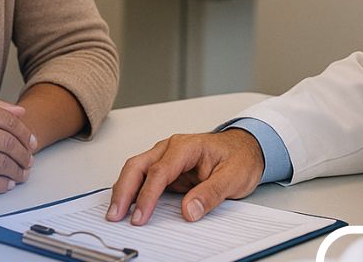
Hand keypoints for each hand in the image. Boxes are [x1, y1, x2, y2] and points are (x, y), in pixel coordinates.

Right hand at [0, 96, 36, 194]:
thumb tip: (20, 113)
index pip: (6, 120)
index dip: (25, 133)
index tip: (31, 142)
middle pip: (7, 142)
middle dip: (24, 155)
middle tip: (29, 161)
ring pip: (0, 163)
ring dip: (16, 172)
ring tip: (21, 175)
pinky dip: (1, 185)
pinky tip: (6, 185)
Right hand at [106, 129, 264, 225]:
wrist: (246, 149)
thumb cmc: (239, 158)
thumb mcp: (233, 177)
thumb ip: (211, 193)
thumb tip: (189, 211)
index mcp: (186, 147)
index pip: (159, 171)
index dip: (147, 195)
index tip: (140, 216)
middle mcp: (171, 149)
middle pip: (138, 166)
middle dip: (123, 191)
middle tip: (116, 215)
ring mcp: (166, 157)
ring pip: (136, 170)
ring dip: (123, 190)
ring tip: (116, 213)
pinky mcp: (166, 169)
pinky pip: (143, 178)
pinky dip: (132, 191)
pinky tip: (127, 205)